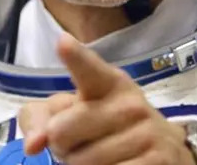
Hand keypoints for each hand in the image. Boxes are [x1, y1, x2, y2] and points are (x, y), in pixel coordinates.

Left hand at [17, 34, 196, 164]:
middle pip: (61, 132)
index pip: (88, 69)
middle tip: (77, 144)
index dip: (75, 57)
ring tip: (99, 157)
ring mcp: (147, 134)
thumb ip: (41, 119)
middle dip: (61, 146)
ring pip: (82, 163)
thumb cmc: (106, 125)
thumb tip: (33, 145)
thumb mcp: (73, 112)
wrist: (163, 148)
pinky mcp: (158, 161)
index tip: (63, 43)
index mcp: (107, 82)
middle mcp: (130, 104)